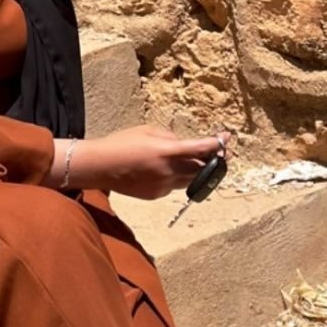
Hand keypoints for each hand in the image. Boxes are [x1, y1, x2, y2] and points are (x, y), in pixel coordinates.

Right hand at [49, 126, 230, 199]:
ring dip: (196, 171)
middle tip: (222, 153)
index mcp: (167, 151)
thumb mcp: (147, 131)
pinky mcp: (156, 195)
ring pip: (190, 180)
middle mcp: (168, 171)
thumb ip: (169, 137)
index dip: (217, 144)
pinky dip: (176, 178)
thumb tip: (183, 144)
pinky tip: (164, 170)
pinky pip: (173, 186)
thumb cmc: (120, 143)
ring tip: (198, 162)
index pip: (201, 149)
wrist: (100, 166)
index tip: (226, 139)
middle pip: (201, 168)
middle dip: (213, 161)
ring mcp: (163, 186)